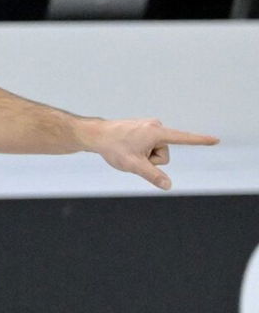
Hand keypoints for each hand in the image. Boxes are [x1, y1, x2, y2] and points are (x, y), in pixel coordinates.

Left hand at [87, 118, 217, 189]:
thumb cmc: (113, 147)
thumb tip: (168, 185)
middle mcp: (155, 126)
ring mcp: (149, 127)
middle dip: (150, 160)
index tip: (216, 140)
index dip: (201, 140)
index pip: (184, 138)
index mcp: (156, 132)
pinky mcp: (143, 129)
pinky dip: (139, 152)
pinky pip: (148, 147)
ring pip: (155, 152)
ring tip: (127, 150)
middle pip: (164, 154)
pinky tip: (126, 147)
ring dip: (143, 156)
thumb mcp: (133, 165)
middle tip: (130, 154)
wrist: (95, 135)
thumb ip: (152, 175)